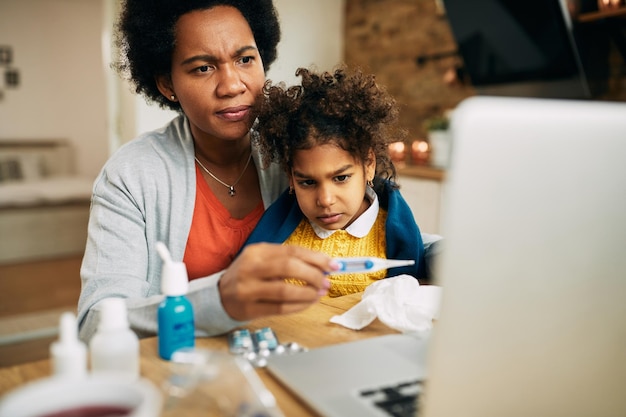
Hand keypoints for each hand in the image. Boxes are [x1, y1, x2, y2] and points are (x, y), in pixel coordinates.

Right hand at [219, 243, 334, 320]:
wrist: (220, 295)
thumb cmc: (249, 275)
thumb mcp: (263, 259)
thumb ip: (289, 260)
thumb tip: (322, 266)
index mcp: (256, 251)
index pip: (292, 251)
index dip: (316, 258)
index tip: (332, 265)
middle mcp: (250, 268)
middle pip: (288, 268)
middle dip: (313, 275)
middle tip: (325, 281)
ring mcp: (248, 289)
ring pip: (285, 291)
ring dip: (308, 293)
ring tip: (319, 293)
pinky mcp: (249, 309)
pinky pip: (281, 308)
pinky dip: (299, 306)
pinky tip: (308, 302)